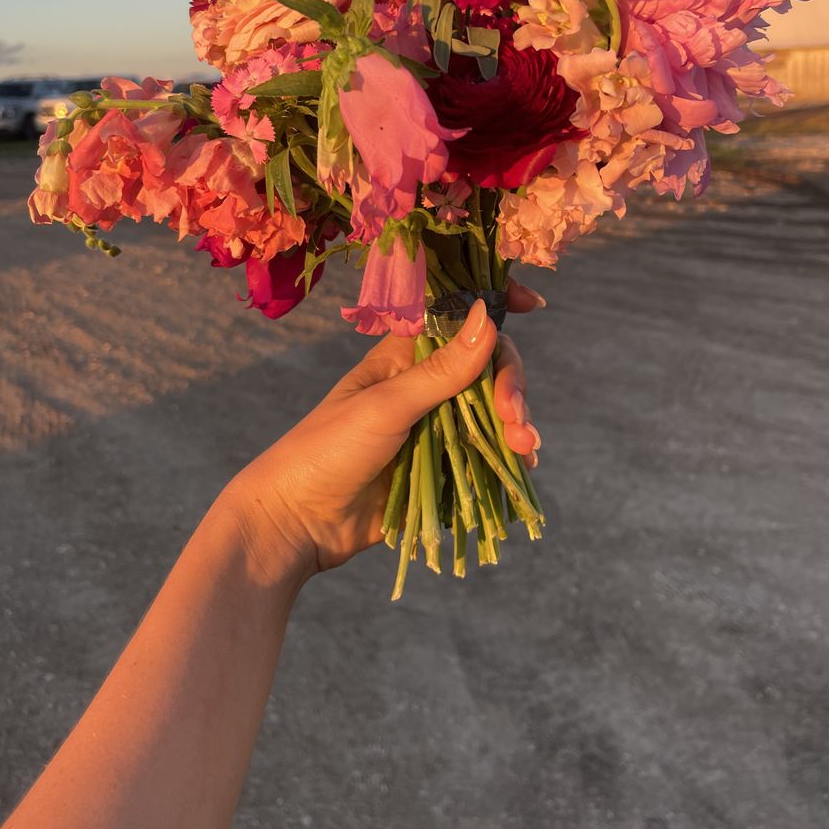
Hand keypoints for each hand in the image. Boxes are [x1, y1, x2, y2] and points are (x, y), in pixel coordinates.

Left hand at [226, 282, 544, 582]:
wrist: (297, 523)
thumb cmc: (327, 451)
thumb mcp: (387, 406)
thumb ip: (442, 369)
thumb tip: (487, 314)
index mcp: (404, 356)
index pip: (458, 320)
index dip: (493, 309)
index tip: (531, 304)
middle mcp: (423, 385)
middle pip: (487, 370)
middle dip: (509, 389)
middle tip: (516, 423)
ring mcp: (433, 427)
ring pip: (490, 414)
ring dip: (515, 426)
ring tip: (524, 452)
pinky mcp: (440, 467)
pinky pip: (484, 454)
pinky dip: (507, 458)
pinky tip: (521, 468)